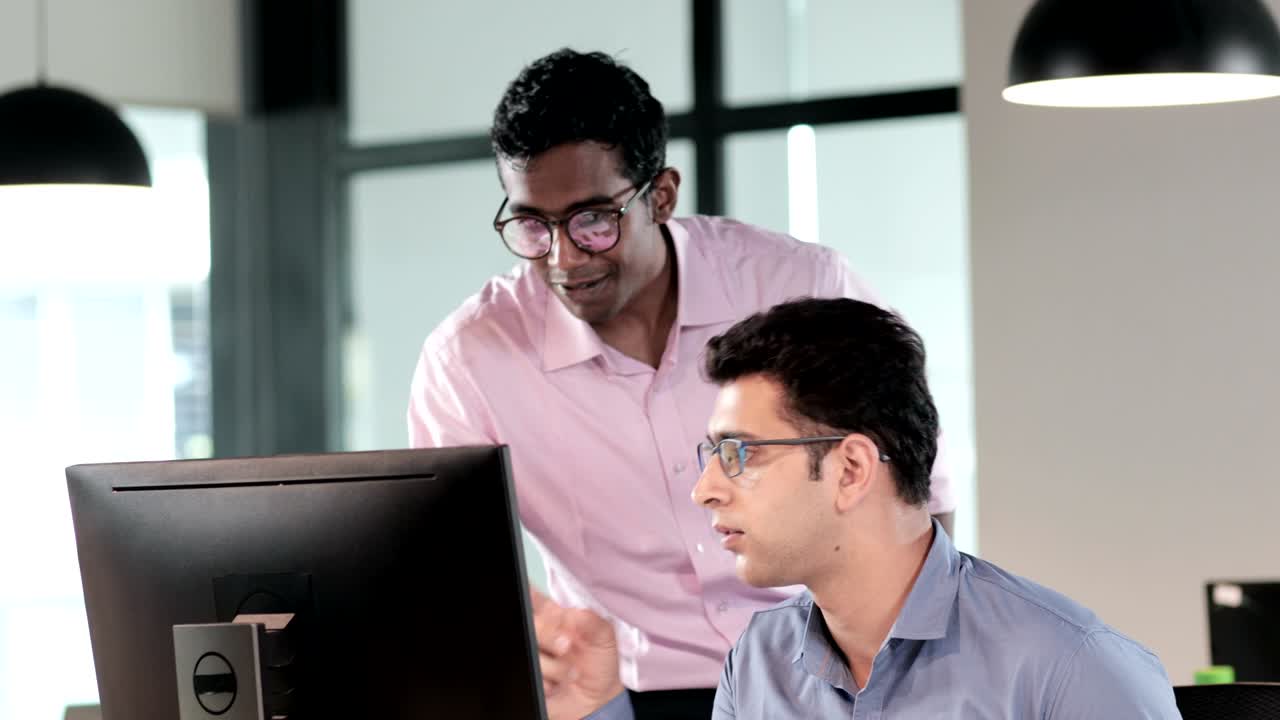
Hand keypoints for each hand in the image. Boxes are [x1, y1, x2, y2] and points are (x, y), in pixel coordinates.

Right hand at [531, 587, 623, 719]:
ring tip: (572, 674)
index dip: (532, 597)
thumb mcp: (605, 640)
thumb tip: (577, 613)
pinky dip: (545, 682)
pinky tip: (557, 685)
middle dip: (547, 635)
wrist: (597, 701)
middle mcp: (542, 635)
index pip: (537, 601)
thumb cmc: (600, 665)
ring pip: (529, 651)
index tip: (537, 601)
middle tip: (566, 646)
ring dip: (553, 666)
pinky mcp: (531, 676)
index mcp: (557, 618)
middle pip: (530, 624)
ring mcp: (535, 656)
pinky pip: (530, 673)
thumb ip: (594, 623)